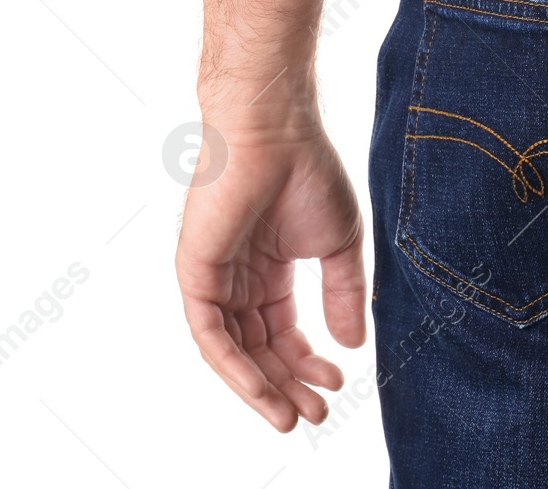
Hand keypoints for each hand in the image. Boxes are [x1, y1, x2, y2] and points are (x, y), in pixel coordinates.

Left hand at [175, 116, 365, 431]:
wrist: (278, 131)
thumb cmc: (309, 172)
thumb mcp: (340, 245)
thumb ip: (344, 295)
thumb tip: (352, 346)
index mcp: (269, 270)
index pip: (283, 331)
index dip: (308, 361)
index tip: (338, 384)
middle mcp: (237, 279)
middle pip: (258, 348)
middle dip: (286, 385)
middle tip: (314, 415)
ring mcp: (213, 277)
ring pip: (232, 350)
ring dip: (260, 387)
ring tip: (292, 415)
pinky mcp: (195, 273)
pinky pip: (209, 334)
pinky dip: (233, 367)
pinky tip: (262, 390)